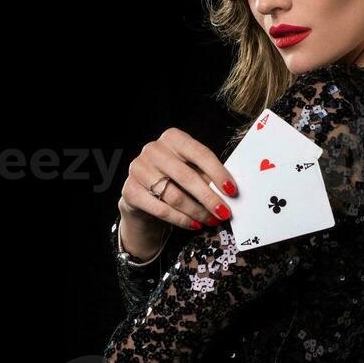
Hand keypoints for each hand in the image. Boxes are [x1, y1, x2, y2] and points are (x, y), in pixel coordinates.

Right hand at [118, 127, 238, 232]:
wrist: (144, 194)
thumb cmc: (174, 179)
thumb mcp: (192, 170)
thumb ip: (207, 177)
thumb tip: (228, 194)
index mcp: (173, 137)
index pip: (200, 153)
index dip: (218, 173)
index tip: (232, 191)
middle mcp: (153, 149)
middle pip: (187, 176)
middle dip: (209, 198)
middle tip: (224, 212)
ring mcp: (139, 169)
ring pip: (174, 196)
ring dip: (196, 212)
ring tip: (210, 221)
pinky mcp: (130, 190)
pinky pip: (161, 209)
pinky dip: (181, 220)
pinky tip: (194, 225)